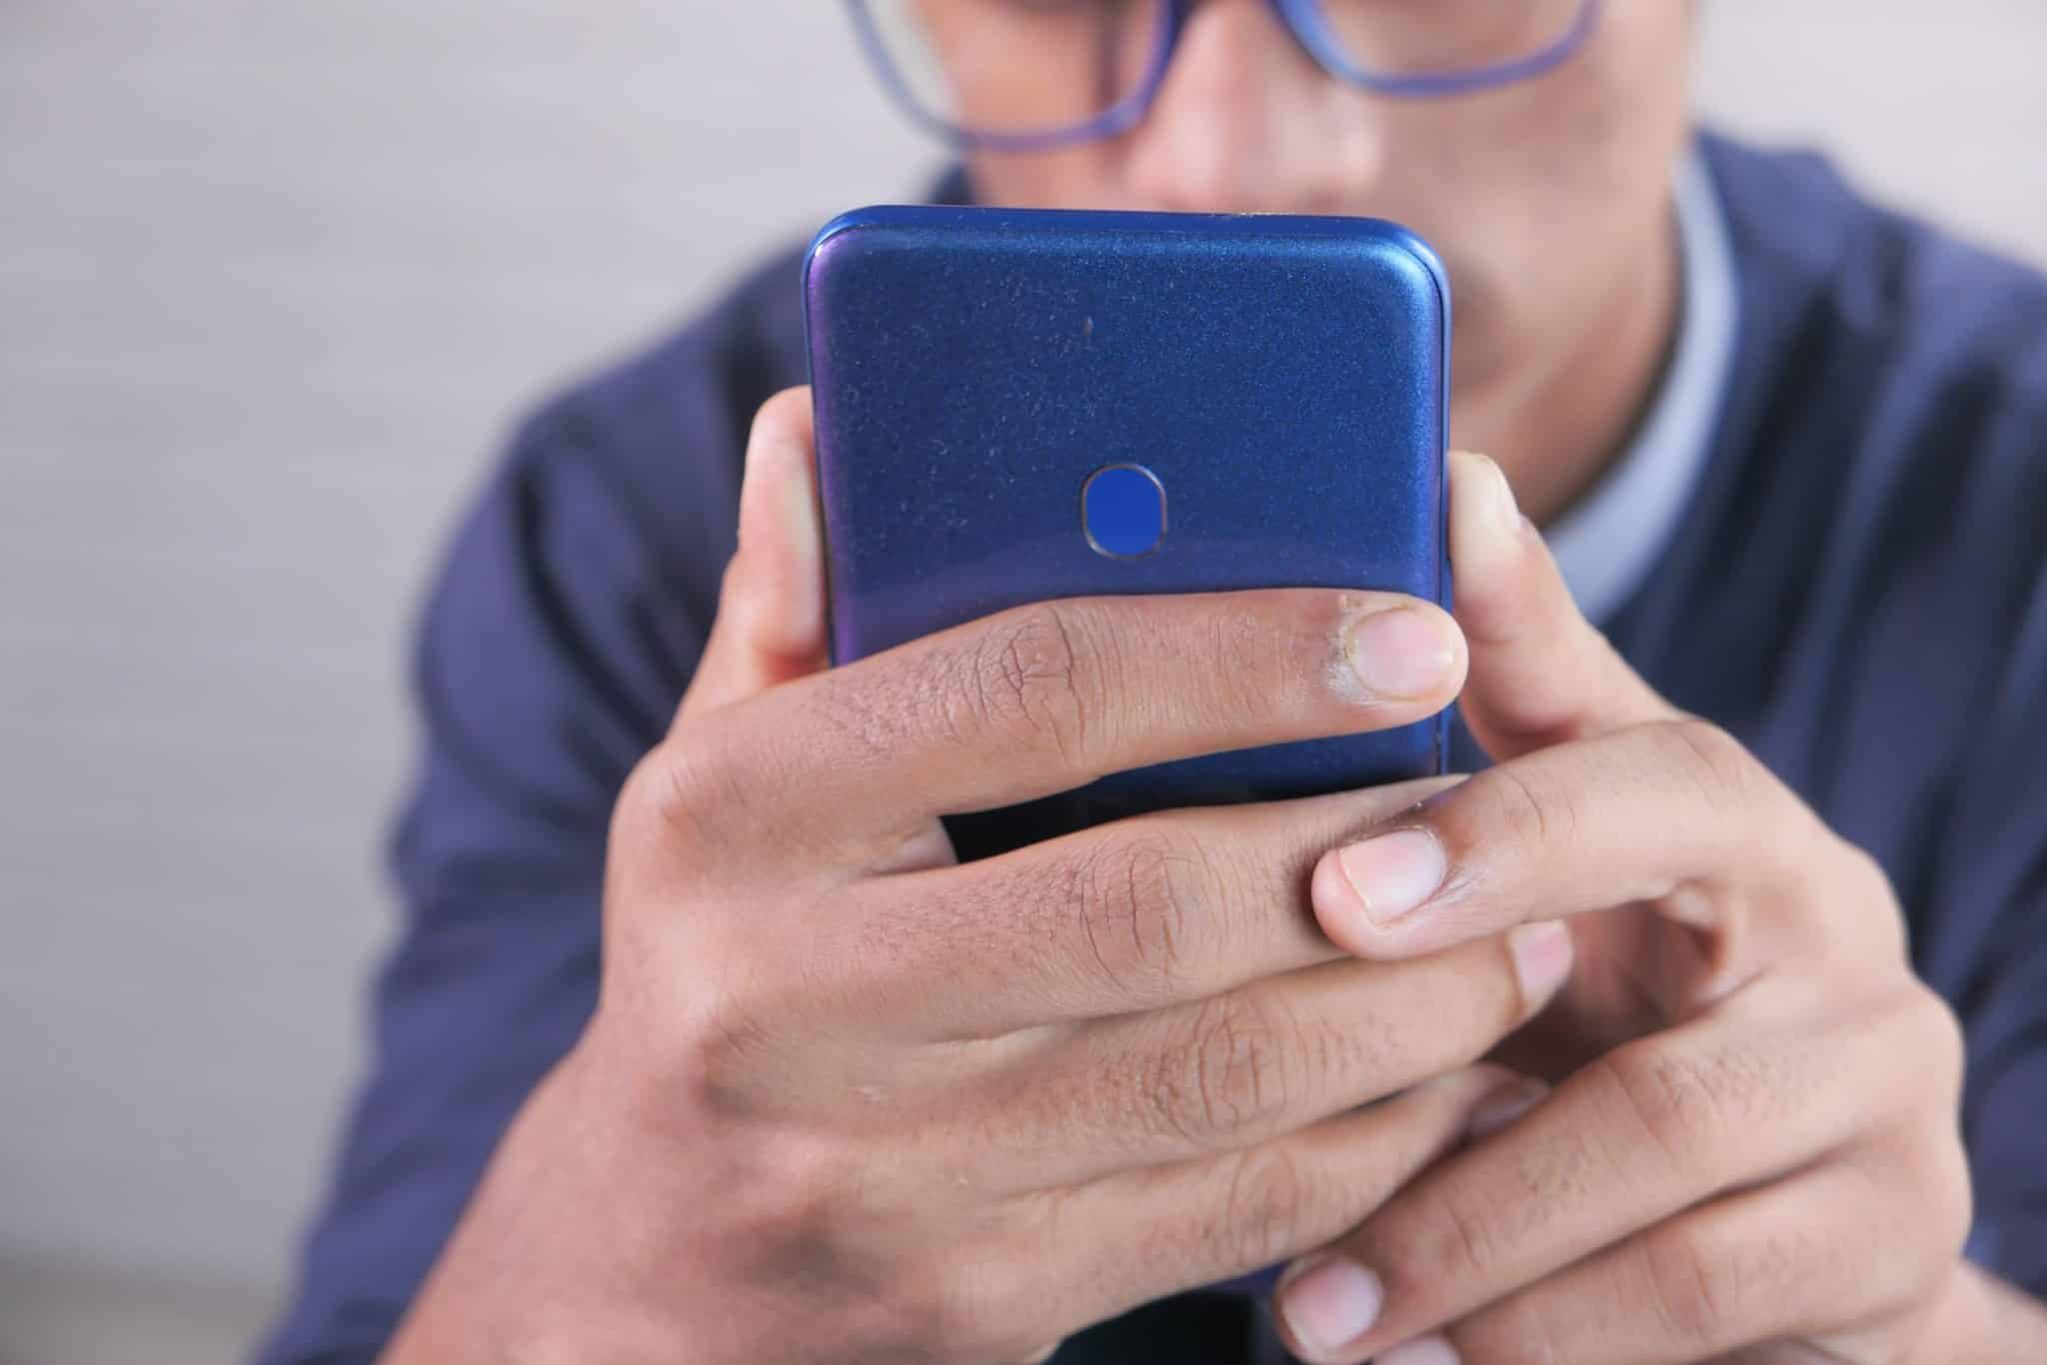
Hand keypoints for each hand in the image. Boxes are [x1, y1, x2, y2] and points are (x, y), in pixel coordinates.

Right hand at [382, 395, 1573, 1364]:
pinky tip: (1445, 1077)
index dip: (1236, 653)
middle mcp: (783, 1000)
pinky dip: (1369, 1142)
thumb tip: (813, 423)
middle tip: (1499, 802)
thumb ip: (792, 609)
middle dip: (1364, 849)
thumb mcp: (723, 776)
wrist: (659, 1264)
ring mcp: (877, 1172)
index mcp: (727, 820)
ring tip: (1521, 938)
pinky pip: (1226, 1214)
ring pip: (1217, 1076)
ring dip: (1407, 1003)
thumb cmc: (724, 956)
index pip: (1021, 692)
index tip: (1409, 630)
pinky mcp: (974, 1297)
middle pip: (1147, 906)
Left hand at [1272, 452, 1976, 1363]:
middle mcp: (1838, 945)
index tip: (1336, 894)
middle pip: (1674, 1057)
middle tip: (1282, 1192)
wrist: (1769, 1165)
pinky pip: (1719, 1301)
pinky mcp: (1900, 1243)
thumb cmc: (1606, 954)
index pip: (1657, 781)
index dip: (1506, 829)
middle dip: (1468, 1145)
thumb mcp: (1551, 820)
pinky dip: (1552, 1337)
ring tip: (1314, 1316)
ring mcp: (1888, 1104)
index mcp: (1730, 819)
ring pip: (1675, 1195)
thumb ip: (1504, 678)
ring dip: (1476, 1260)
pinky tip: (1426, 1356)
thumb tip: (1444, 468)